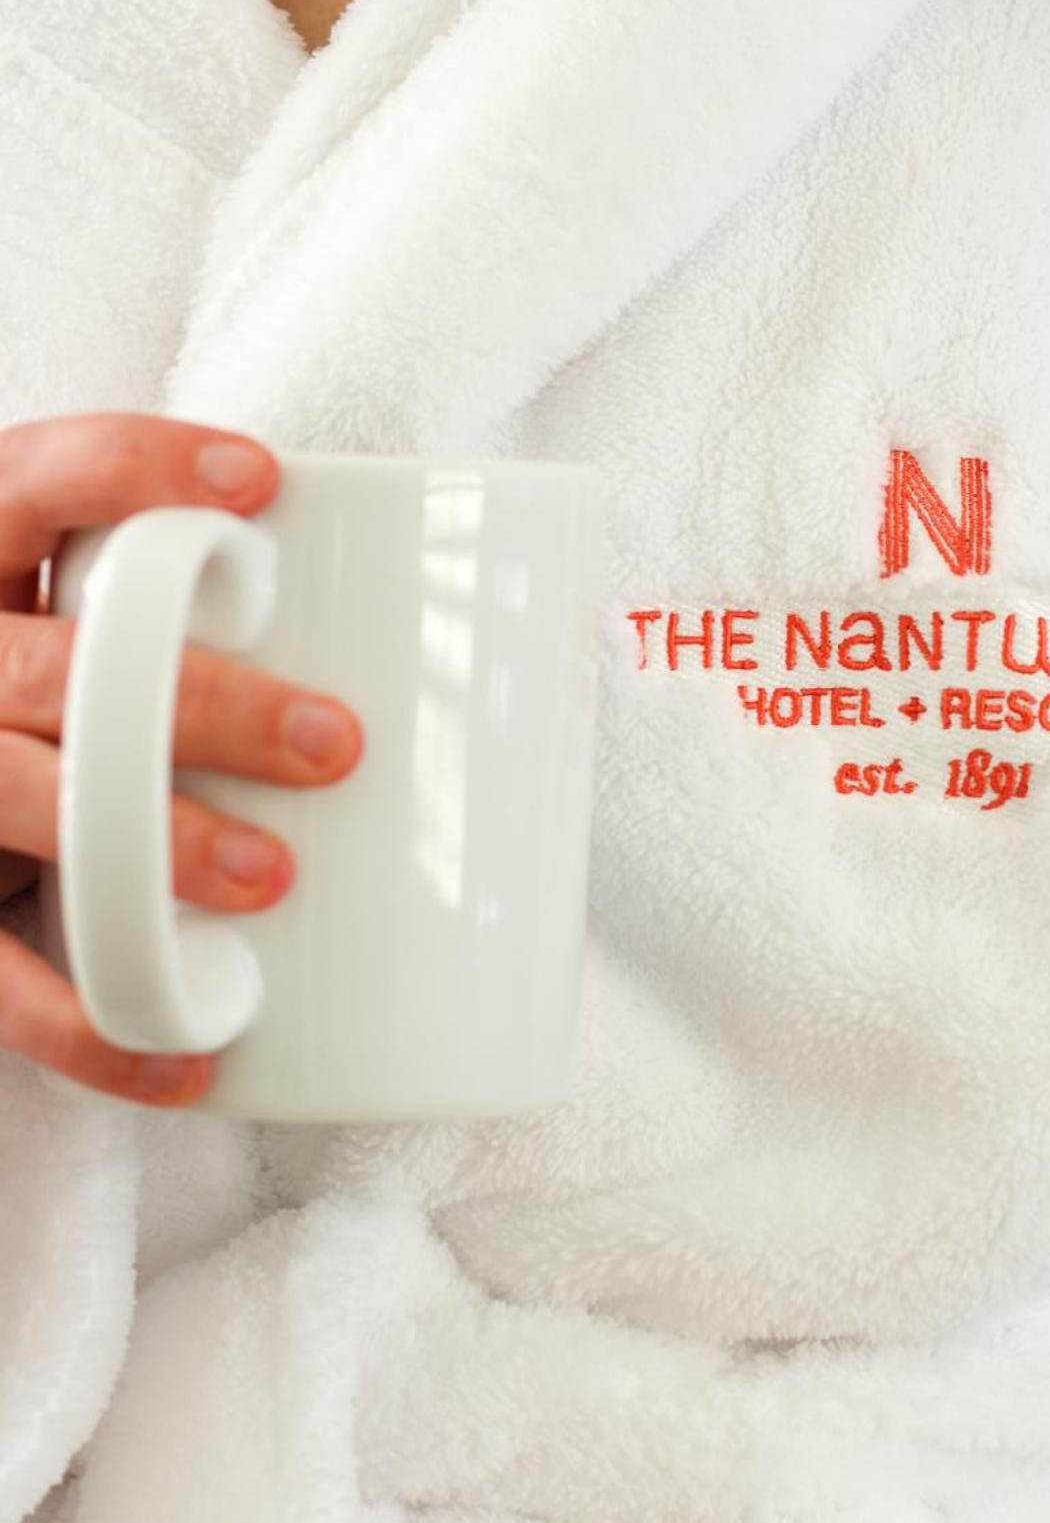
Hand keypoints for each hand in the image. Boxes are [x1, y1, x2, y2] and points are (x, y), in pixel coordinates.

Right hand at [0, 413, 364, 1106]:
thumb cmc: (90, 705)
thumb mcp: (107, 633)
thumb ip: (215, 609)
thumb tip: (525, 630)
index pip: (34, 480)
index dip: (131, 466)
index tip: (262, 482)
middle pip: (48, 667)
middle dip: (198, 705)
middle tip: (336, 743)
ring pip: (12, 800)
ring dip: (150, 847)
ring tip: (274, 879)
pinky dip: (95, 1029)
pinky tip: (195, 1055)